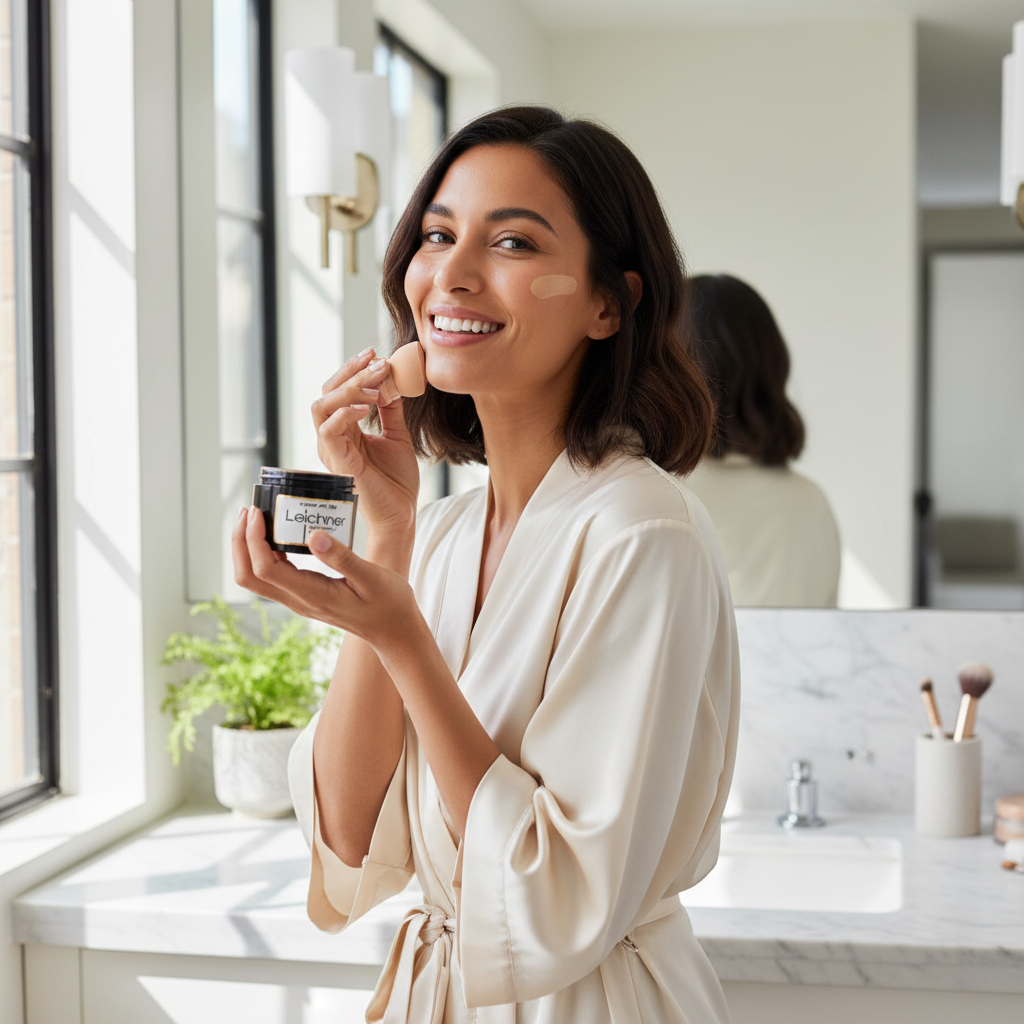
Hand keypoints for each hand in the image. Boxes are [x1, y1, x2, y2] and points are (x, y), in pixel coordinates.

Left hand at [232, 506, 421, 656]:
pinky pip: (271, 575)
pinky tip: (275, 533)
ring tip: (255, 517)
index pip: (265, 569)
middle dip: (239, 543)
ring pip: (255, 577)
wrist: (394, 630)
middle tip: (247, 510)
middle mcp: (298, 600)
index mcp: (312, 595)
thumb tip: (314, 535)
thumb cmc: (388, 603)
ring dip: (247, 548)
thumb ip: (342, 557)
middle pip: (248, 576)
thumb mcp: (372, 577)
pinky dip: (262, 552)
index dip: (253, 540)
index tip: (257, 512)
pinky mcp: (303, 595)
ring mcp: (299, 600)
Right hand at [311, 348, 419, 537]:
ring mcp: (332, 450)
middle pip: (326, 392)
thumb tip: (391, 378)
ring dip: (349, 389)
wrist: (402, 513)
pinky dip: (345, 411)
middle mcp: (332, 438)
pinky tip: (368, 406)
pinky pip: (328, 430)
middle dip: (351, 372)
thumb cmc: (397, 481)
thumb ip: (390, 408)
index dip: (354, 369)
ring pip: (321, 406)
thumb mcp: (397, 435)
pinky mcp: (338, 462)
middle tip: (377, 361)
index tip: (376, 354)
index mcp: (344, 430)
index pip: (338, 391)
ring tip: (376, 386)